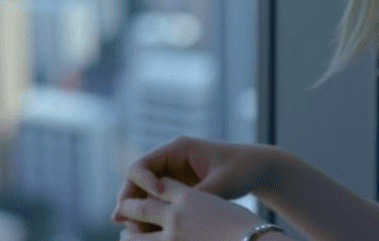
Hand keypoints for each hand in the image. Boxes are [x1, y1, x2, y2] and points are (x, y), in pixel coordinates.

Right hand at [112, 136, 278, 232]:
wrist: (257, 167)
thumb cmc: (240, 169)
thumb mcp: (219, 183)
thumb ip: (196, 197)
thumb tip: (174, 213)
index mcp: (177, 147)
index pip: (142, 164)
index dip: (140, 183)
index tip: (158, 198)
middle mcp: (169, 157)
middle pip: (136, 178)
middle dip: (128, 199)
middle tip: (121, 222)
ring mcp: (172, 171)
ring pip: (143, 190)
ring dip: (136, 208)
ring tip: (131, 231)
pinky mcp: (177, 184)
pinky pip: (156, 198)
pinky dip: (150, 212)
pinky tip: (147, 231)